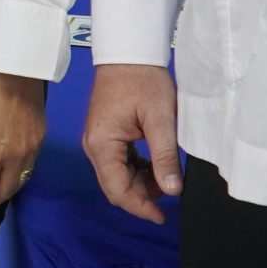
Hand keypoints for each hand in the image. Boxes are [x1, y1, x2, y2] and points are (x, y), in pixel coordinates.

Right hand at [84, 63, 181, 223]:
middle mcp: (94, 146)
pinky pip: (119, 163)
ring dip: (141, 183)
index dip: (140, 207)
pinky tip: (156, 165)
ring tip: (167, 176)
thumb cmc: (143, 80)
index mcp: (102, 145)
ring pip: (118, 176)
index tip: (163, 216)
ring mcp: (98, 141)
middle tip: (170, 193)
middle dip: (142, 196)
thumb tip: (173, 190)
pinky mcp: (106, 135)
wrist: (129, 51)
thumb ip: (165, 157)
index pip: (117, 190)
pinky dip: (137, 169)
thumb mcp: (159, 119)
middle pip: (115, 186)